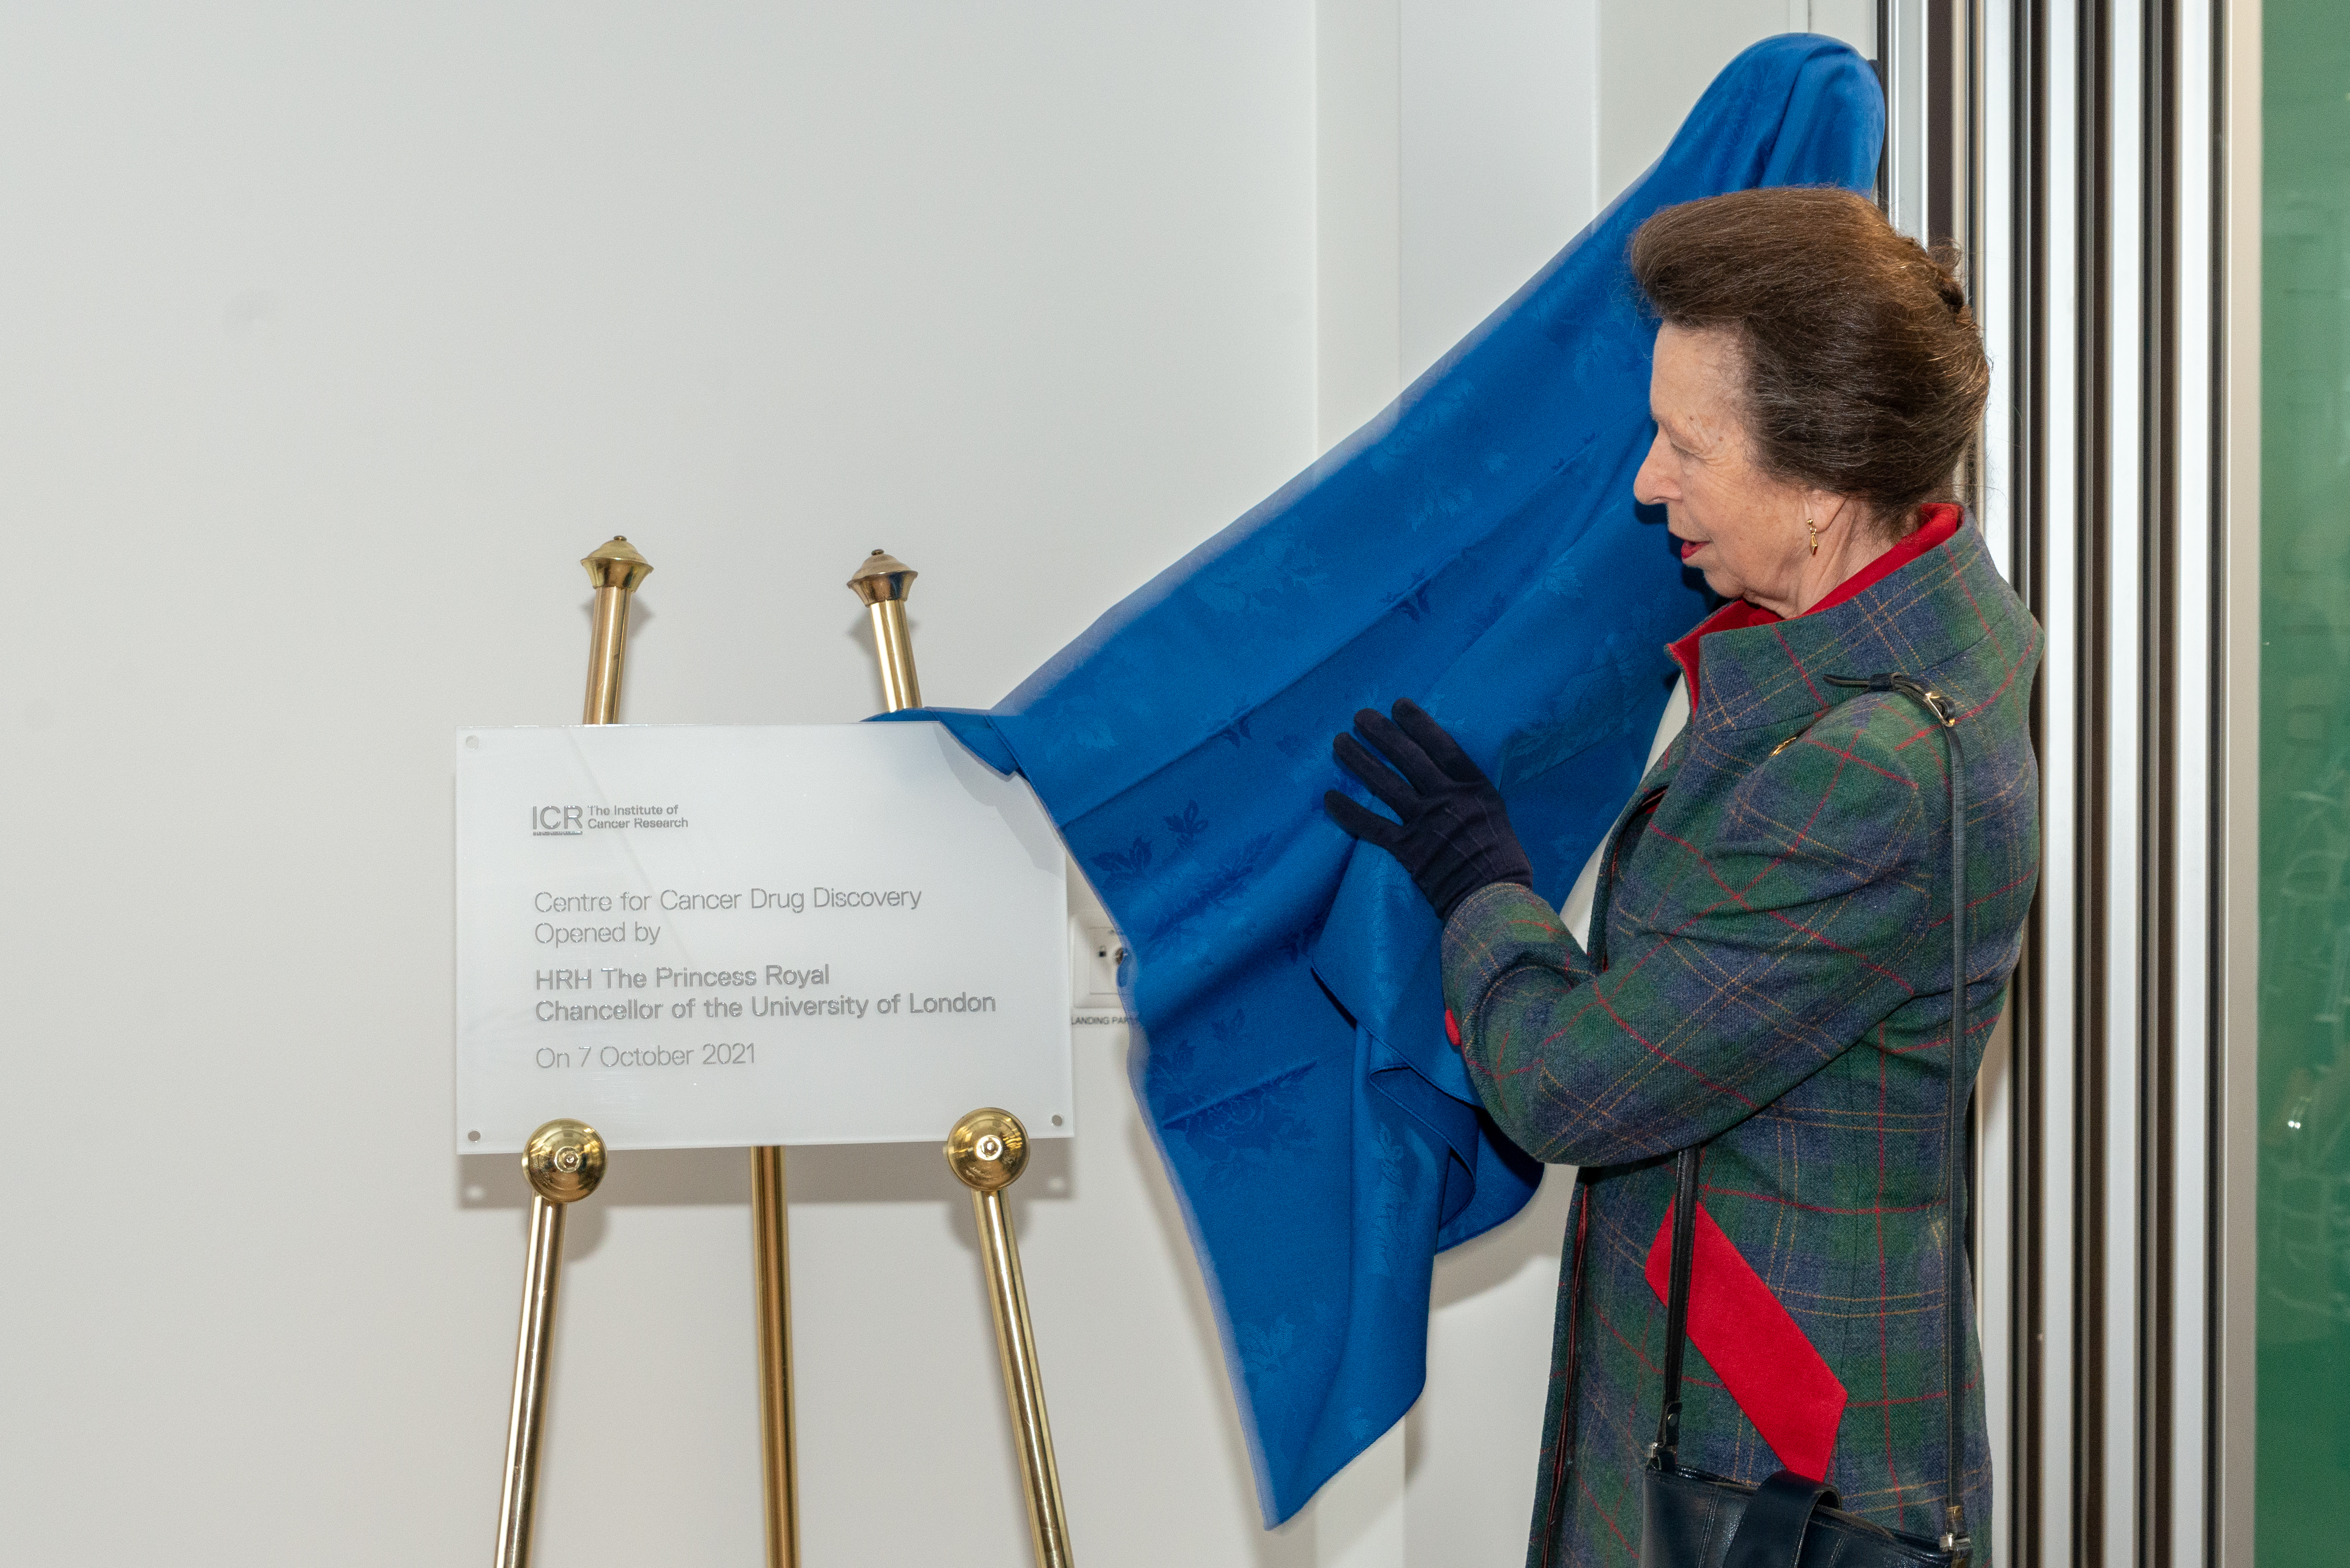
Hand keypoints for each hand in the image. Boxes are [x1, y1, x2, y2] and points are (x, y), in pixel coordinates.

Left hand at [1323, 698, 1532, 920]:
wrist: (1495, 900)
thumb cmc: (1504, 865)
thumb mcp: (1497, 818)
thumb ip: (1472, 799)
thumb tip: (1451, 786)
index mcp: (1474, 788)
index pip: (1442, 746)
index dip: (1418, 724)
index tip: (1399, 705)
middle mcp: (1447, 799)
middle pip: (1408, 758)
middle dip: (1382, 733)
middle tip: (1360, 716)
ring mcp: (1425, 823)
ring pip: (1384, 784)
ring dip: (1359, 761)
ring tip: (1339, 742)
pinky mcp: (1406, 849)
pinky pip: (1370, 826)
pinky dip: (1348, 812)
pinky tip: (1329, 797)